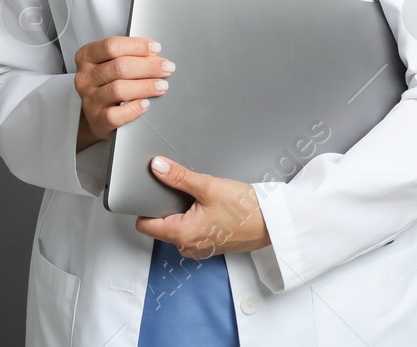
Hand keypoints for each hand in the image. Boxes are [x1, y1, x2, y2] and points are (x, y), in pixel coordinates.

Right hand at [74, 36, 174, 149]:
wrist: (97, 113)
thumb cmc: (109, 82)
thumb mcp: (112, 63)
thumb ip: (129, 55)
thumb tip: (156, 54)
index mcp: (87, 57)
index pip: (112, 46)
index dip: (137, 46)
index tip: (156, 48)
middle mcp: (85, 77)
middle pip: (119, 67)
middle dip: (148, 66)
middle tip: (166, 67)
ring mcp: (89, 99)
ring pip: (118, 89)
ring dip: (145, 86)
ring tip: (162, 85)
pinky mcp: (96, 120)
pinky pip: (115, 115)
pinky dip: (133, 109)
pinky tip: (146, 104)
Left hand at [135, 156, 271, 258]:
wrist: (271, 223)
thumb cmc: (246, 209)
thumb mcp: (208, 186)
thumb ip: (179, 177)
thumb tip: (157, 166)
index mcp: (182, 234)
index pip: (145, 225)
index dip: (145, 205)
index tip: (151, 191)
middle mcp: (187, 247)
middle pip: (160, 224)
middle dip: (167, 206)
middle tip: (184, 190)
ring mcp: (198, 249)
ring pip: (176, 227)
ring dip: (182, 212)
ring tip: (200, 199)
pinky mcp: (208, 246)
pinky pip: (191, 232)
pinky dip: (195, 219)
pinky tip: (209, 208)